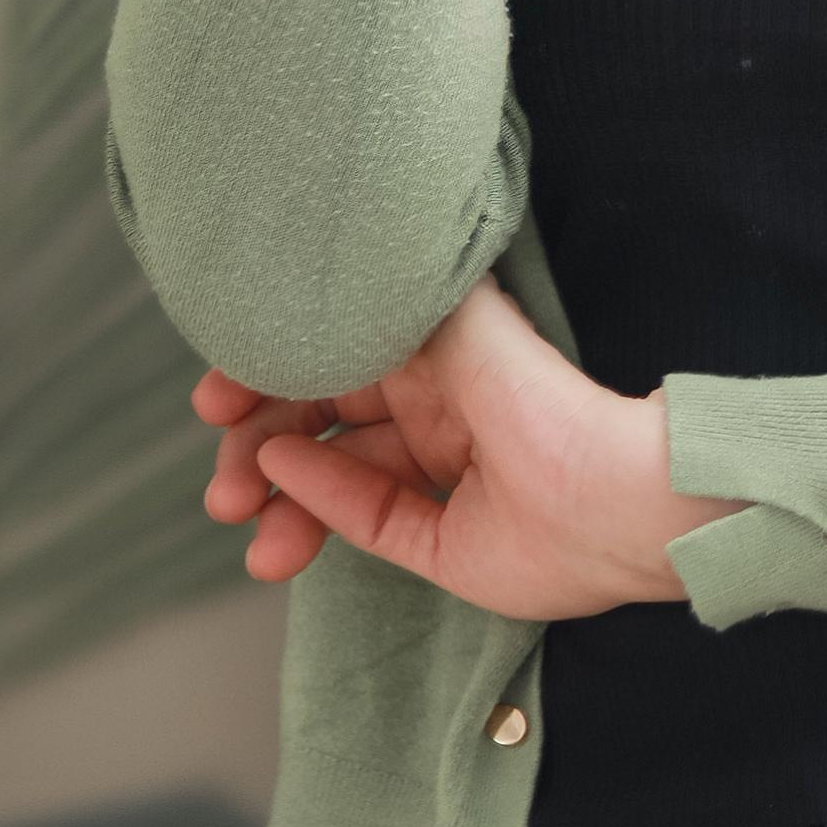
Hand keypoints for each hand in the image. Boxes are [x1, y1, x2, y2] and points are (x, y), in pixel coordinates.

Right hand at [190, 275, 741, 617]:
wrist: (613, 497)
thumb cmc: (542, 401)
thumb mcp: (455, 325)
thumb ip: (386, 301)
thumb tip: (313, 284)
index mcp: (435, 354)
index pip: (328, 358)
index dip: (266, 375)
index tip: (214, 399)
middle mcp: (434, 410)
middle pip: (317, 422)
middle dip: (258, 446)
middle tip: (221, 479)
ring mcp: (440, 476)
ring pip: (329, 481)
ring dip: (277, 498)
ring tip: (243, 522)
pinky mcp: (446, 542)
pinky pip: (368, 521)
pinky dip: (320, 514)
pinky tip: (285, 515)